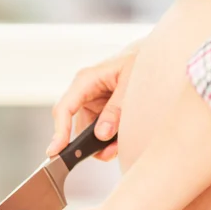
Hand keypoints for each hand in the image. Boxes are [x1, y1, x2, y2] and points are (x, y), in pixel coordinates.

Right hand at [46, 42, 139, 160]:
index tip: (56, 151)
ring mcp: (92, 103)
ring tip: (120, 146)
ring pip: (88, 133)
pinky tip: (121, 141)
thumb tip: (102, 133)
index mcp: (86, 80)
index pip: (64, 109)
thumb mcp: (131, 83)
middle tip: (108, 153)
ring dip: (103, 144)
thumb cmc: (141, 61)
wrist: (154, 56)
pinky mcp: (101, 111)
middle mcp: (84, 92)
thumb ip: (116, 109)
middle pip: (75, 127)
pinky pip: (99, 131)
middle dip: (90, 144)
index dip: (59, 132)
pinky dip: (109, 141)